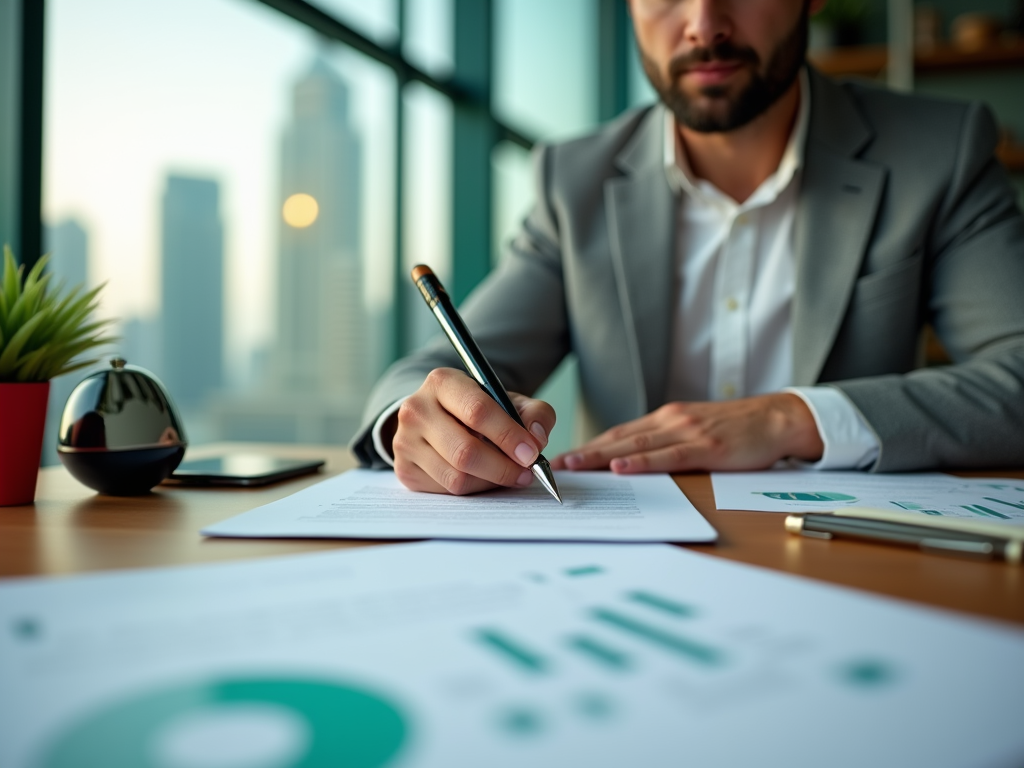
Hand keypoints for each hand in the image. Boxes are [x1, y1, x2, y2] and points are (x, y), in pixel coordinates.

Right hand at [387, 368, 556, 494]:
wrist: (436, 417)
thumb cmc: (476, 408)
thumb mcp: (507, 400)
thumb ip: (534, 412)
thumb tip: (537, 438)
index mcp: (442, 382)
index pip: (477, 411)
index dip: (509, 435)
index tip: (531, 452)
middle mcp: (416, 409)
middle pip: (465, 451)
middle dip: (503, 467)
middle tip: (526, 472)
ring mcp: (405, 441)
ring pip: (457, 477)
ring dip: (490, 481)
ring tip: (507, 473)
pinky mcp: (404, 468)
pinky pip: (446, 490)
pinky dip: (473, 488)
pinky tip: (482, 476)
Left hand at [551, 394, 822, 472]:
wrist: (777, 418)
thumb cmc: (738, 428)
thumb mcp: (696, 428)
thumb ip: (668, 440)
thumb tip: (636, 459)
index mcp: (667, 418)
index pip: (620, 433)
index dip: (591, 445)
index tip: (566, 457)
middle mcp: (671, 421)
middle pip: (620, 438)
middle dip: (586, 451)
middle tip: (557, 464)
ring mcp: (688, 432)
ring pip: (636, 445)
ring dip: (601, 456)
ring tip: (575, 466)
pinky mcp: (707, 447)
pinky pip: (668, 456)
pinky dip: (641, 462)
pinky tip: (621, 467)